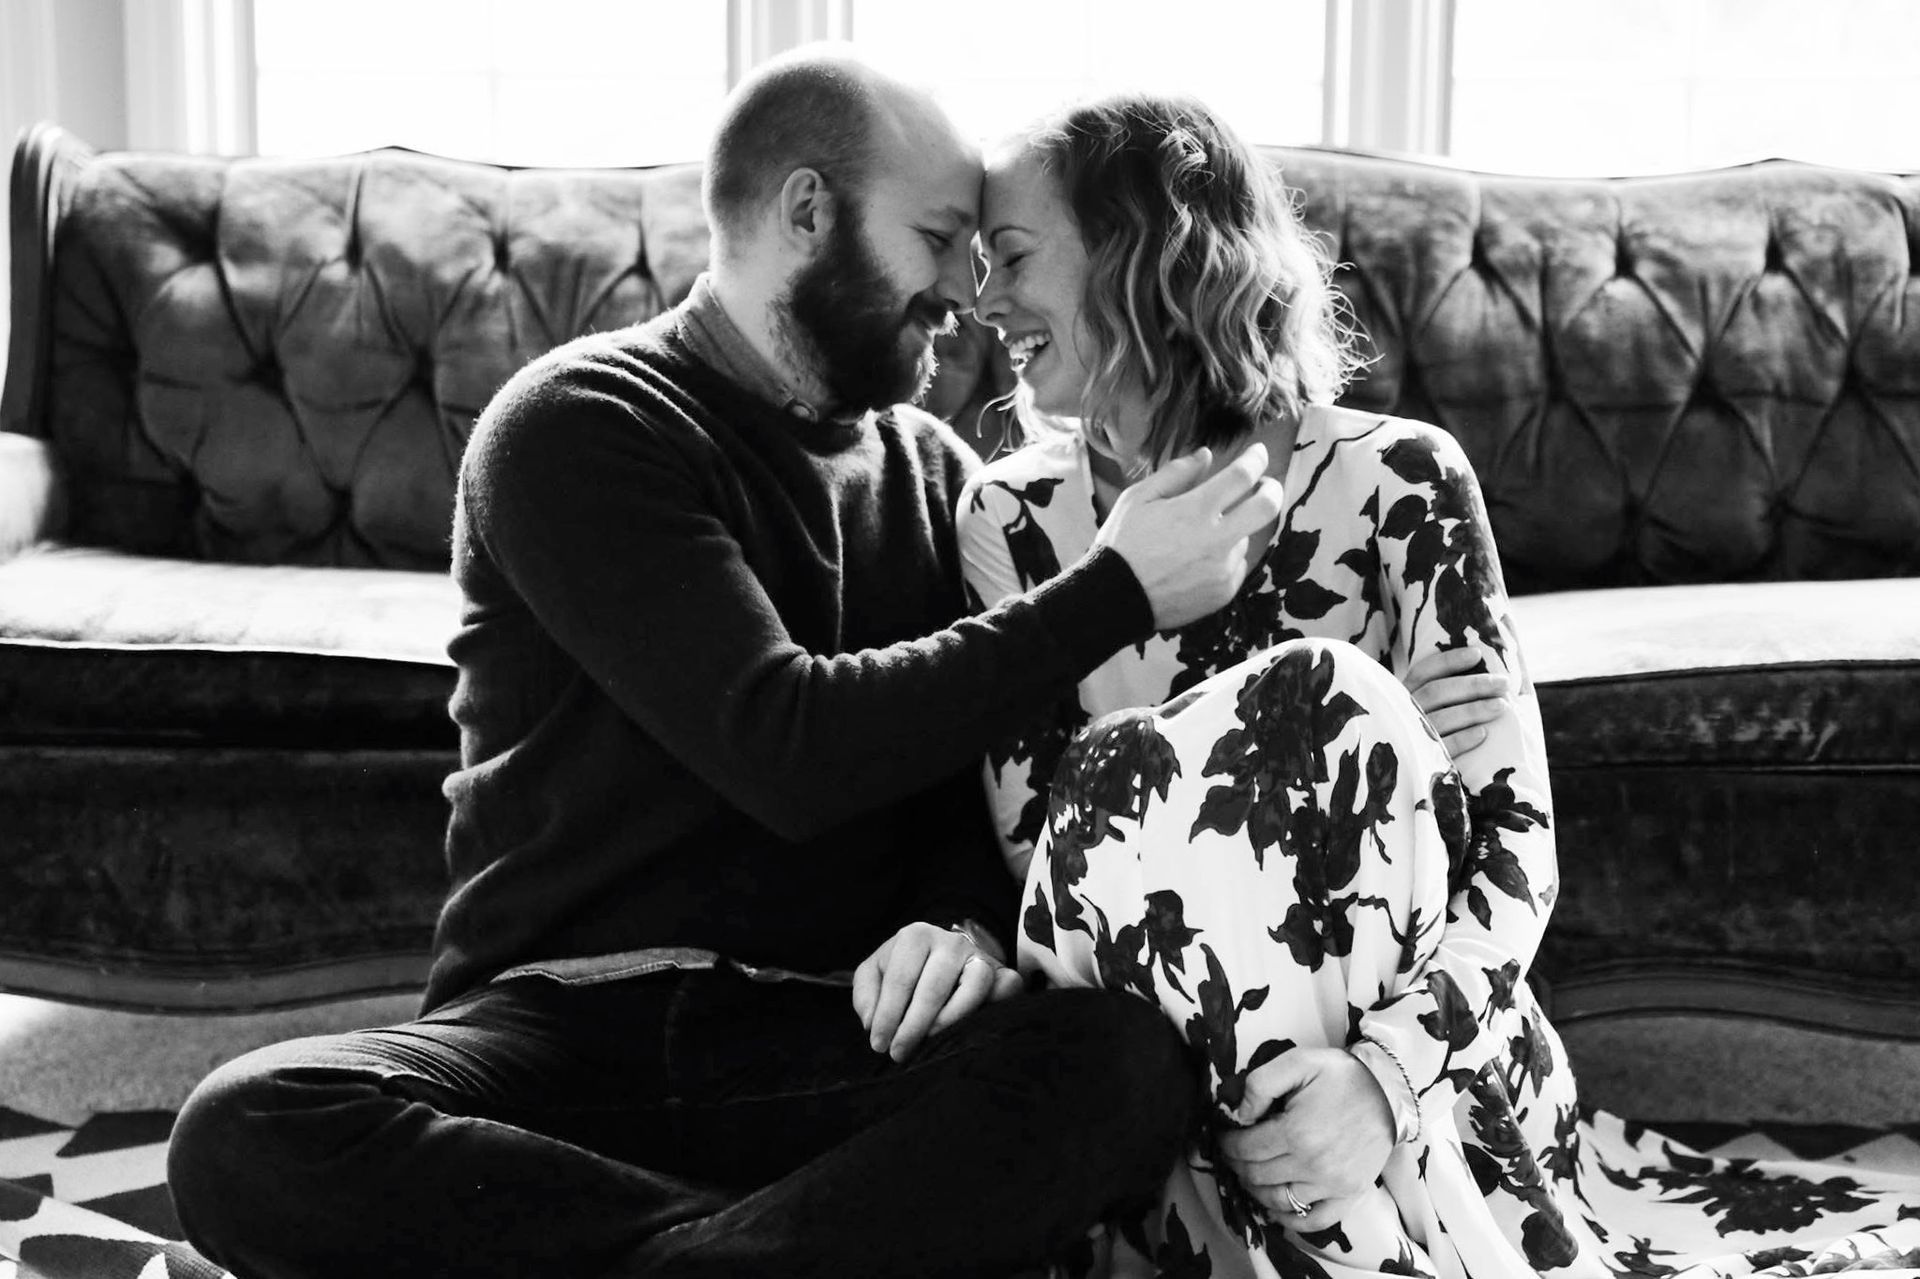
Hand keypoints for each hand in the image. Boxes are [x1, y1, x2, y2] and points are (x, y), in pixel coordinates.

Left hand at [852, 922, 1022, 1061]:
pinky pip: (1007, 986)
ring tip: (932, 1039)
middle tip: (899, 1053)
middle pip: (934, 987)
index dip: (887, 1016)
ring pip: (975, 984)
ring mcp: (979, 955)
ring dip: (951, 1018)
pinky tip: (977, 1025)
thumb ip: (866, 994)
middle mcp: (950, 941)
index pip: (900, 979)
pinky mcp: (1002, 971)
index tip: (879, 1045)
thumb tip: (872, 1022)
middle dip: (914, 1026)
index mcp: (915, 937)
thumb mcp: (875, 973)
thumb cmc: (904, 969)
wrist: (940, 953)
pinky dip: (998, 1003)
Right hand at [1095, 443, 1285, 630]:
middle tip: (1265, 485)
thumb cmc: (1123, 544)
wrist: (1115, 598)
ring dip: (1235, 528)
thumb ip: (1175, 473)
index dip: (1256, 459)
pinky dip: (1226, 556)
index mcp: (1194, 510)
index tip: (1257, 454)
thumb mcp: (1138, 498)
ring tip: (1205, 534)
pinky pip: (1237, 565)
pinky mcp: (1223, 591)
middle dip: (1272, 489)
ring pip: (1247, 537)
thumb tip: (1206, 456)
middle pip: (1267, 506)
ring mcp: (1223, 568)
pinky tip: (1202, 559)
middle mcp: (1216, 539)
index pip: (1242, 475)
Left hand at [1218, 1048, 1394, 1229]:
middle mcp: (1312, 1165)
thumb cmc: (1341, 1075)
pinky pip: (1315, 1220)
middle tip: (1233, 1155)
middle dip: (1237, 1166)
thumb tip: (1240, 1115)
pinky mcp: (1350, 1195)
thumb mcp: (1297, 1062)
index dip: (1227, 1145)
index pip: (1245, 1149)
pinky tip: (1275, 1209)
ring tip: (1250, 1176)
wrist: (1389, 1091)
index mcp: (1296, 1132)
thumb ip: (1260, 1084)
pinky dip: (1291, 1220)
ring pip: (1279, 1200)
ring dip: (1257, 1191)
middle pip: (1258, 1176)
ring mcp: (1332, 1185)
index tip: (1223, 1138)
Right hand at [1406, 646, 1510, 756]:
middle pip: (1437, 692)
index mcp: (1402, 696)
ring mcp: (1410, 736)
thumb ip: (1445, 692)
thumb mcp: (1425, 708)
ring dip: (1474, 710)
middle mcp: (1403, 713)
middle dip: (1473, 685)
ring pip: (1442, 718)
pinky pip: (1443, 747)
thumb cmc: (1428, 733)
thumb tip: (1483, 669)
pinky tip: (1484, 733)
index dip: (1449, 661)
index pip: (1423, 672)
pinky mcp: (1422, 760)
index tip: (1477, 654)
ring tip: (1501, 706)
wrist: (1408, 779)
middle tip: (1503, 683)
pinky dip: (1464, 739)